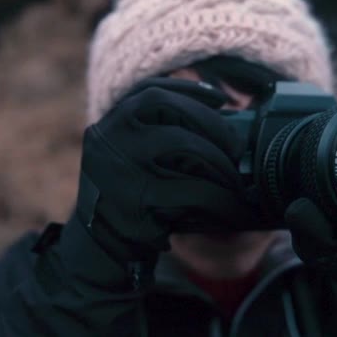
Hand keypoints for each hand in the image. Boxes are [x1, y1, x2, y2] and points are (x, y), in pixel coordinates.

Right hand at [74, 78, 254, 263]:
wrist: (100, 246)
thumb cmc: (128, 196)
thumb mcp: (127, 157)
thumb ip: (156, 134)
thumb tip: (218, 116)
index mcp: (110, 125)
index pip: (150, 91)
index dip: (189, 89)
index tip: (220, 98)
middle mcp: (110, 140)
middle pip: (170, 110)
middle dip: (212, 123)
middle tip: (236, 149)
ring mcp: (121, 170)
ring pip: (185, 146)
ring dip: (220, 163)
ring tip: (236, 181)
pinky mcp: (138, 205)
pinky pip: (194, 193)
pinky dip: (221, 200)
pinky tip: (233, 209)